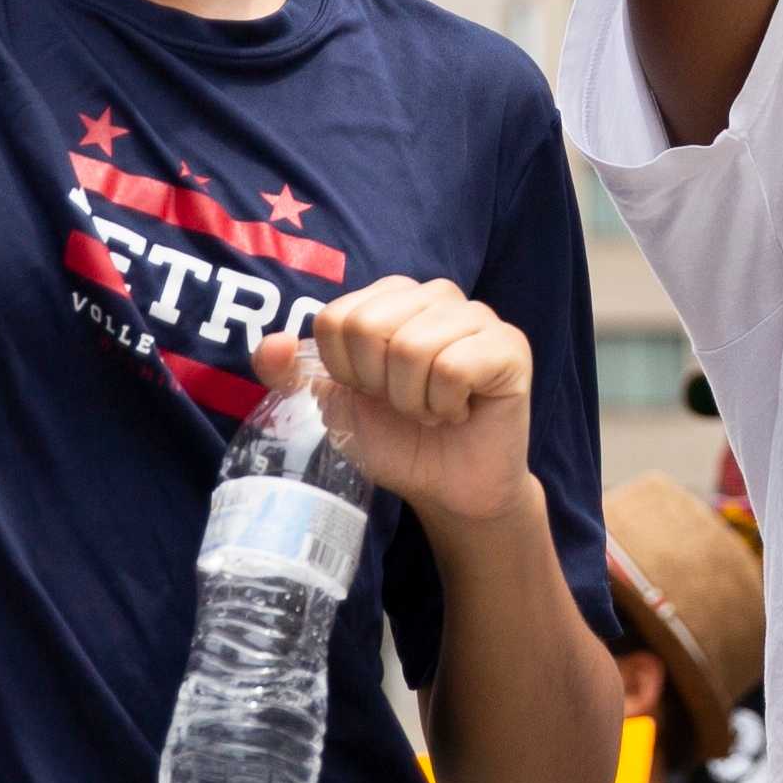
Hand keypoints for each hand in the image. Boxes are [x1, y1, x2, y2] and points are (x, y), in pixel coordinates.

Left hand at [259, 279, 532, 530]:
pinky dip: (444, 405)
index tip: (372, 392)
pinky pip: (453, 367)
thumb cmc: (395, 438)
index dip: (346, 371)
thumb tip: (271, 346)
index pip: (337, 318)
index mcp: (391, 297)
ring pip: (412, 347)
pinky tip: (459, 411)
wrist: (448, 488)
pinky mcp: (510, 346)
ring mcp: (477, 315)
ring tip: (432, 409)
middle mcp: (436, 294)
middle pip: (369, 327)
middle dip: (378, 385)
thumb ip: (291, 374)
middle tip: (404, 404)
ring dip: (413, 400)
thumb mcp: (333, 404)